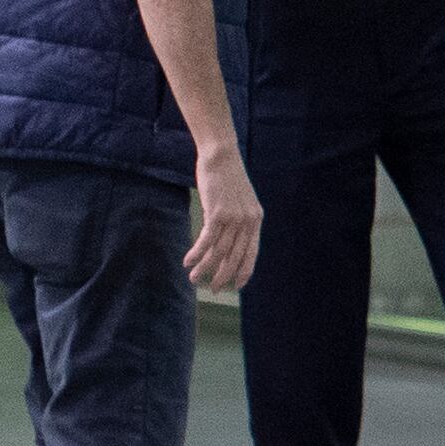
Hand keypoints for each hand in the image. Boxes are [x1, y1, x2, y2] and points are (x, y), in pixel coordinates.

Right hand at [185, 146, 264, 292]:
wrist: (221, 156)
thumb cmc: (228, 178)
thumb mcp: (240, 201)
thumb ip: (239, 220)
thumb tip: (230, 241)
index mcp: (256, 220)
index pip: (252, 253)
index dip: (244, 272)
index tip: (236, 286)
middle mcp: (247, 222)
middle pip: (234, 257)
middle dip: (222, 276)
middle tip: (212, 289)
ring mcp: (233, 218)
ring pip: (218, 252)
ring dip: (204, 268)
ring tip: (194, 279)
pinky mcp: (217, 213)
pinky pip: (206, 241)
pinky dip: (197, 254)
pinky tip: (188, 262)